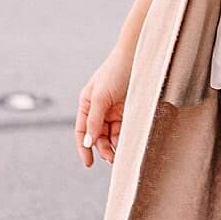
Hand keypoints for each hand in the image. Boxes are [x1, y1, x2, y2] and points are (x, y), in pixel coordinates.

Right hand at [76, 46, 132, 168]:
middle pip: (97, 136)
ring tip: (120, 155)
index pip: (82, 131)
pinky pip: (123, 128)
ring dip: (114, 146)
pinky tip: (127, 145)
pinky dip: (124, 138)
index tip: (88, 163)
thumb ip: (94, 121)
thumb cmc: (115, 72)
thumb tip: (88, 143)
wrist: (138, 56)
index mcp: (87, 103)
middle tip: (112, 159)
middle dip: (102, 149)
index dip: (83, 147)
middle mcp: (99, 108)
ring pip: (111, 134)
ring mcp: (113, 109)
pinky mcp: (128, 109)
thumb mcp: (101, 97)